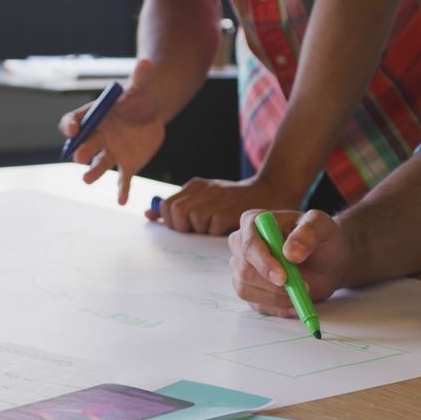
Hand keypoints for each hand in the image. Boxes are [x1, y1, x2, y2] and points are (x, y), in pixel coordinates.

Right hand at [58, 59, 164, 204]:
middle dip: (81, 150)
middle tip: (79, 156)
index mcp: (95, 116)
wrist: (154, 112)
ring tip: (87, 179)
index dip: (70, 125)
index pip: (75, 121)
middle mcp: (98, 136)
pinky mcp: (127, 165)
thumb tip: (146, 63)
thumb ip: (141, 77)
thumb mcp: (142, 85)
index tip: (72, 129)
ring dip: (92, 172)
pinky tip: (122, 201)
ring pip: (99, 164)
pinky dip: (122, 190)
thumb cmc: (142, 96)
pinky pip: (122, 179)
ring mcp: (111, 152)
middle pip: (85, 144)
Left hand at [148, 175, 300, 235]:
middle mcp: (204, 189)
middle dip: (185, 227)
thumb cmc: (235, 202)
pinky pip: (212, 228)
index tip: (188, 227)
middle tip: (202, 230)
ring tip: (218, 227)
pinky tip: (229, 228)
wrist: (272, 191)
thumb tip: (148, 215)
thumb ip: (177, 208)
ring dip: (203, 231)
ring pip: (193, 221)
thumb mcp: (204, 200)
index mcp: (196, 186)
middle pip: (176, 214)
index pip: (167, 207)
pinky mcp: (230, 209)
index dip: (173, 222)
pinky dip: (218, 233)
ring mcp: (217, 198)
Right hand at [228, 209, 352, 317]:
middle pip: (244, 270)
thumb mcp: (322, 226)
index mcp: (253, 222)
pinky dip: (278, 309)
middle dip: (273, 285)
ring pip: (246, 290)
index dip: (263, 263)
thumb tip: (289, 252)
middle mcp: (241, 244)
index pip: (249, 244)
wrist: (328, 260)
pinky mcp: (249, 289)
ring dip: (276, 297)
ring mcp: (242, 268)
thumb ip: (308, 233)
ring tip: (302, 292)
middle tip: (303, 287)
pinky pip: (256, 305)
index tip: (283, 277)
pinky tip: (296, 304)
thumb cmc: (321, 238)